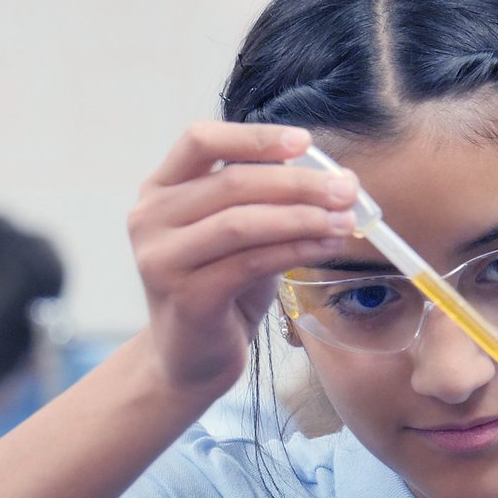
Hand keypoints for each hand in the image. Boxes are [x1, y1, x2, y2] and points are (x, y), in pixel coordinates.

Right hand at [127, 122, 359, 396]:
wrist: (190, 359)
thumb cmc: (220, 291)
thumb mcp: (240, 237)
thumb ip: (265, 203)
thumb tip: (333, 179)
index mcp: (161, 190)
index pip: (200, 140)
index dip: (254, 137)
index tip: (304, 142)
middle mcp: (151, 218)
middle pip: (232, 182)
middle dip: (298, 184)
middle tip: (346, 190)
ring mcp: (162, 258)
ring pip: (242, 222)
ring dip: (302, 217)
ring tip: (346, 221)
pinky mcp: (186, 297)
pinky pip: (251, 263)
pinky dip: (295, 250)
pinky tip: (327, 247)